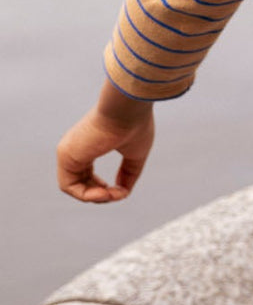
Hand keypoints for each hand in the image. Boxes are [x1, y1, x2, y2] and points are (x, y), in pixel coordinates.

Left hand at [57, 81, 155, 203]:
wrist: (128, 107)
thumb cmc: (134, 124)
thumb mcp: (135, 154)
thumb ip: (128, 173)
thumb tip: (123, 191)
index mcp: (88, 146)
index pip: (87, 176)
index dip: (103, 188)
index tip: (123, 189)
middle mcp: (74, 149)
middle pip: (79, 184)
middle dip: (101, 195)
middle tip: (120, 193)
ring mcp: (68, 152)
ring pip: (73, 188)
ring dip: (96, 197)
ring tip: (113, 194)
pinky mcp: (66, 155)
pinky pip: (69, 186)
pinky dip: (87, 195)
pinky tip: (105, 192)